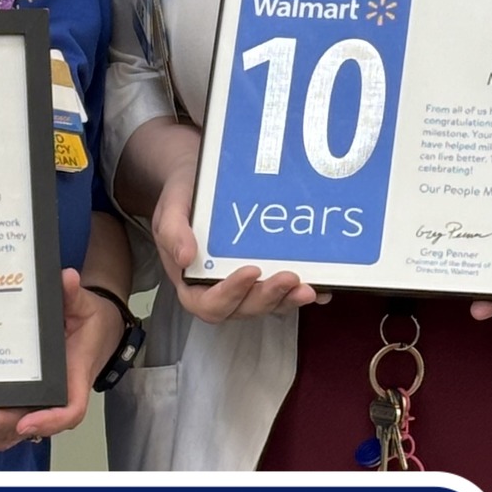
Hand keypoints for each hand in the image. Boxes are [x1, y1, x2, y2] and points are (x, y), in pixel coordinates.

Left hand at [0, 270, 112, 452]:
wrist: (98, 334)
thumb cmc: (90, 324)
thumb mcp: (85, 307)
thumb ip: (73, 296)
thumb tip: (67, 278)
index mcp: (73, 378)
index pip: (69, 410)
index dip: (48, 421)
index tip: (25, 422)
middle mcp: (56, 398)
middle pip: (29, 423)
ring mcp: (39, 406)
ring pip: (13, 433)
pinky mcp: (25, 405)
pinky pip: (5, 430)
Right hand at [152, 145, 320, 322]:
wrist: (198, 182)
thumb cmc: (183, 198)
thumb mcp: (169, 210)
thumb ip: (173, 232)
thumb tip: (185, 257)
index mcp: (191, 282)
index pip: (208, 303)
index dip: (230, 294)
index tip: (250, 271)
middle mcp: (219, 290)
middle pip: (243, 309)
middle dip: (268, 296)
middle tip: (290, 278)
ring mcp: (245, 287)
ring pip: (267, 305)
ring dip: (288, 300)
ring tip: (310, 288)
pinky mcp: (264, 277)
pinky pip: (283, 294)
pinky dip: (301, 294)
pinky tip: (321, 288)